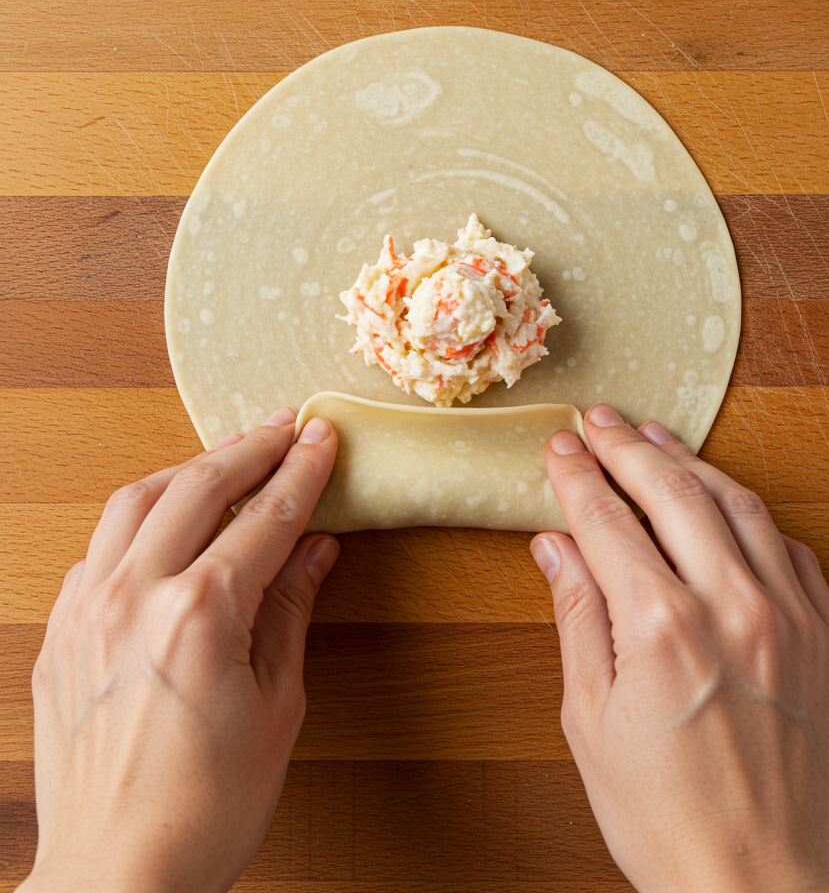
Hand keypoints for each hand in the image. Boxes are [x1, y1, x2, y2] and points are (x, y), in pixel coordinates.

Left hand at [21, 408, 339, 892]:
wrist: (116, 878)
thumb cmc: (203, 812)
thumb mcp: (275, 709)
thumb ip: (290, 613)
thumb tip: (315, 551)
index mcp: (198, 616)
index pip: (265, 517)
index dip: (300, 472)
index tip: (319, 438)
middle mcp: (134, 598)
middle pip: (197, 487)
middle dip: (246, 449)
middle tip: (280, 429)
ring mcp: (87, 611)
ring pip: (134, 501)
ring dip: (185, 470)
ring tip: (223, 459)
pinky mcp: (60, 634)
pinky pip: (97, 548)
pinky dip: (135, 519)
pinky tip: (162, 526)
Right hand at [531, 405, 828, 892]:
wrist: (760, 889)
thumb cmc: (664, 820)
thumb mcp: (591, 721)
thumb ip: (576, 618)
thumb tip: (555, 547)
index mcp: (662, 628)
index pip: (609, 519)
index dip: (578, 475)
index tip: (560, 448)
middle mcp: (733, 608)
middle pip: (674, 492)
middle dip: (629, 447)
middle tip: (600, 422)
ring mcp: (789, 620)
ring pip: (740, 505)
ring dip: (692, 464)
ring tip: (656, 440)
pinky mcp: (825, 641)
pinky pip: (791, 550)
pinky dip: (752, 515)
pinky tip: (727, 505)